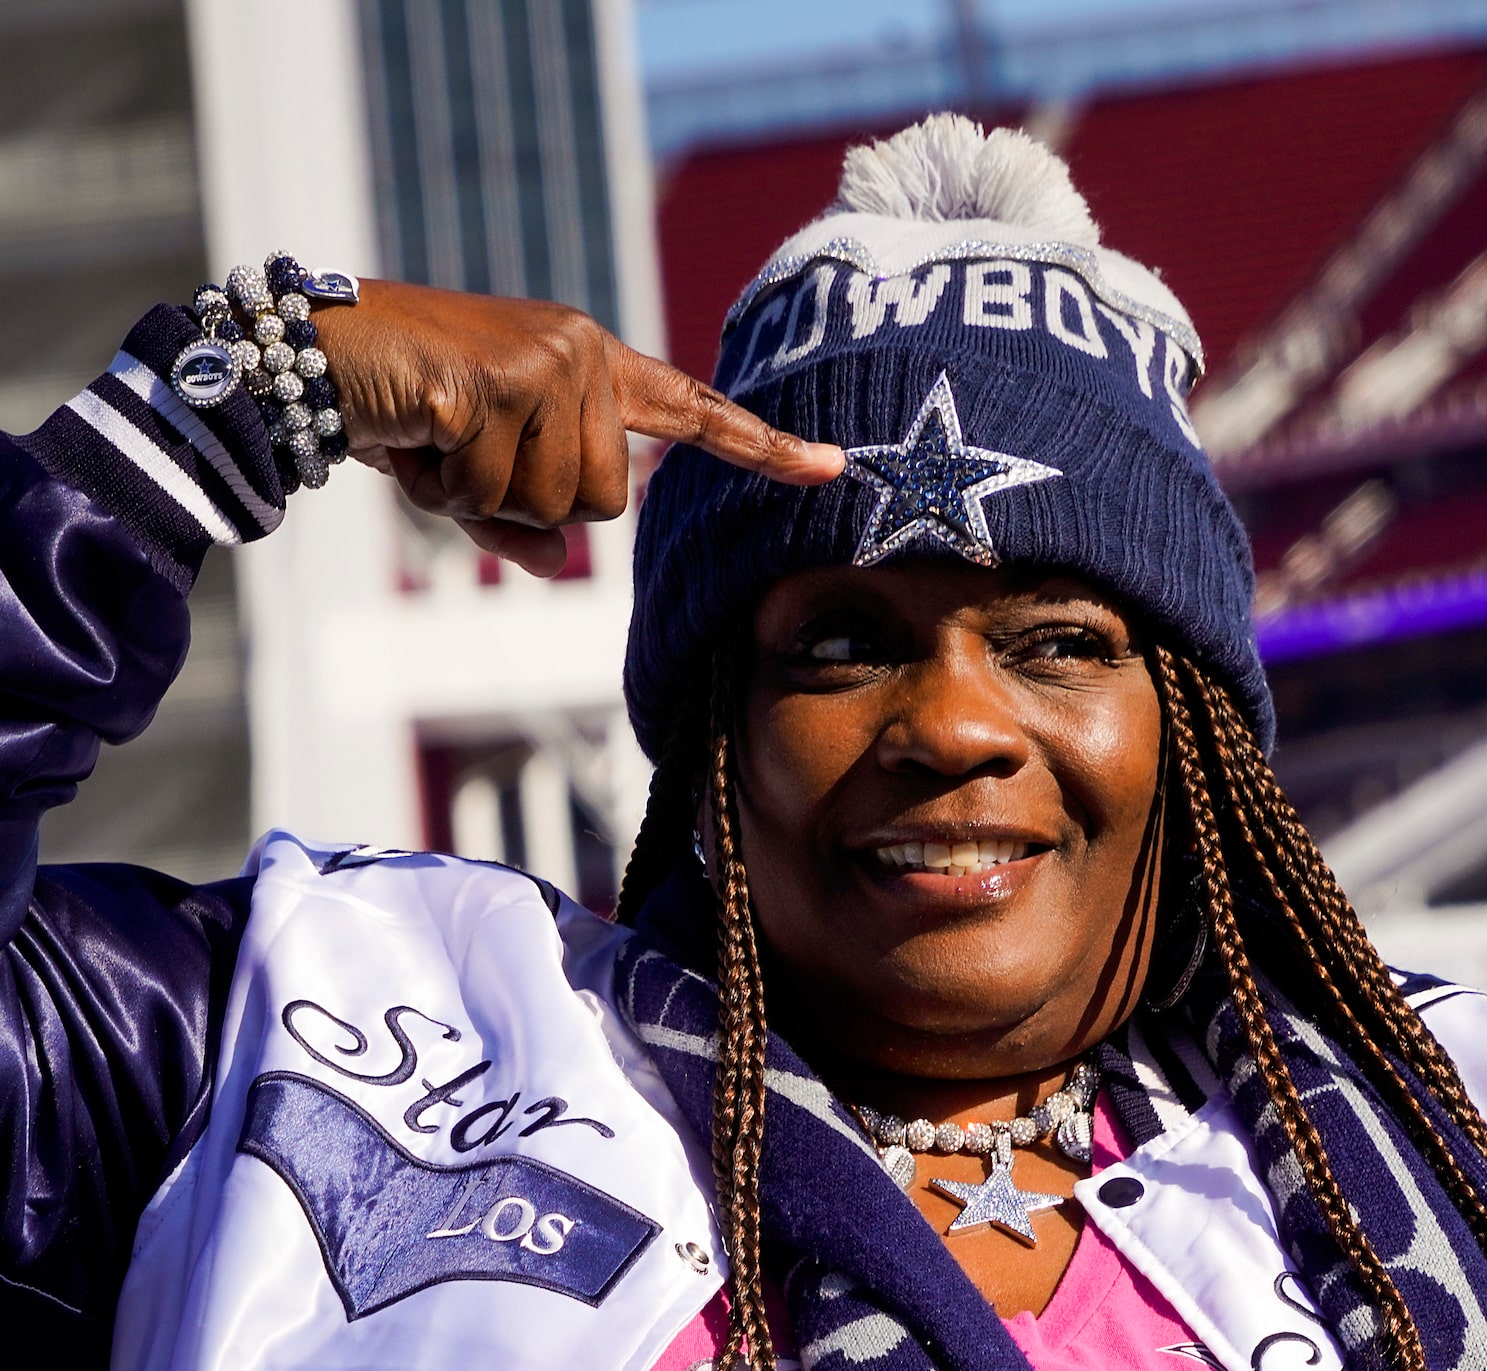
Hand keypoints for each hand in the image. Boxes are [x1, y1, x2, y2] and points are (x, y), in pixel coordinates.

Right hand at [310, 279, 842, 576]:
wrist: (312, 355)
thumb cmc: (401, 411)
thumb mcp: (473, 475)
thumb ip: (522, 522)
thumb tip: (557, 563)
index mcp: (591, 366)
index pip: (693, 411)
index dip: (763, 446)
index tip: (836, 467)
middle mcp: (581, 354)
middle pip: (602, 501)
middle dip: (526, 505)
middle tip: (461, 456)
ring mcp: (544, 362)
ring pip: (555, 503)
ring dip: (483, 497)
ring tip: (436, 443)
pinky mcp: (498, 380)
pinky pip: (493, 493)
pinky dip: (443, 489)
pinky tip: (413, 438)